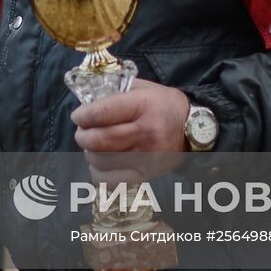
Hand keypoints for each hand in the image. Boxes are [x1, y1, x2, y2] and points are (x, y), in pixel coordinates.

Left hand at [71, 79, 190, 184]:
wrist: (192, 130)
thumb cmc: (163, 105)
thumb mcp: (143, 88)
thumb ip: (115, 90)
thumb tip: (87, 100)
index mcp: (143, 106)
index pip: (102, 113)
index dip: (83, 116)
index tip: (78, 116)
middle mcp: (145, 133)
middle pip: (99, 140)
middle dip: (82, 136)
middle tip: (82, 131)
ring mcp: (146, 157)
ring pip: (102, 161)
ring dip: (89, 153)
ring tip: (92, 146)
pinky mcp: (145, 175)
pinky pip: (111, 181)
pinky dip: (98, 174)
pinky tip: (101, 164)